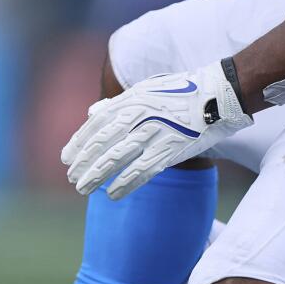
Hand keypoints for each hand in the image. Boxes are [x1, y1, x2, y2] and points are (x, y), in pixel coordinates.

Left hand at [61, 60, 249, 198]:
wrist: (218, 95)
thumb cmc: (181, 92)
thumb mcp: (146, 89)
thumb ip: (119, 102)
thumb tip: (92, 113)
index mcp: (131, 99)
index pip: (97, 124)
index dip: (79, 142)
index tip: (66, 157)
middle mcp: (139, 115)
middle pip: (102, 142)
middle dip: (83, 162)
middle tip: (72, 177)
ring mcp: (154, 132)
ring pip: (116, 158)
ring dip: (96, 176)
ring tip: (83, 189)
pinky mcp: (171, 149)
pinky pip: (142, 170)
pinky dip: (125, 183)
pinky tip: (113, 194)